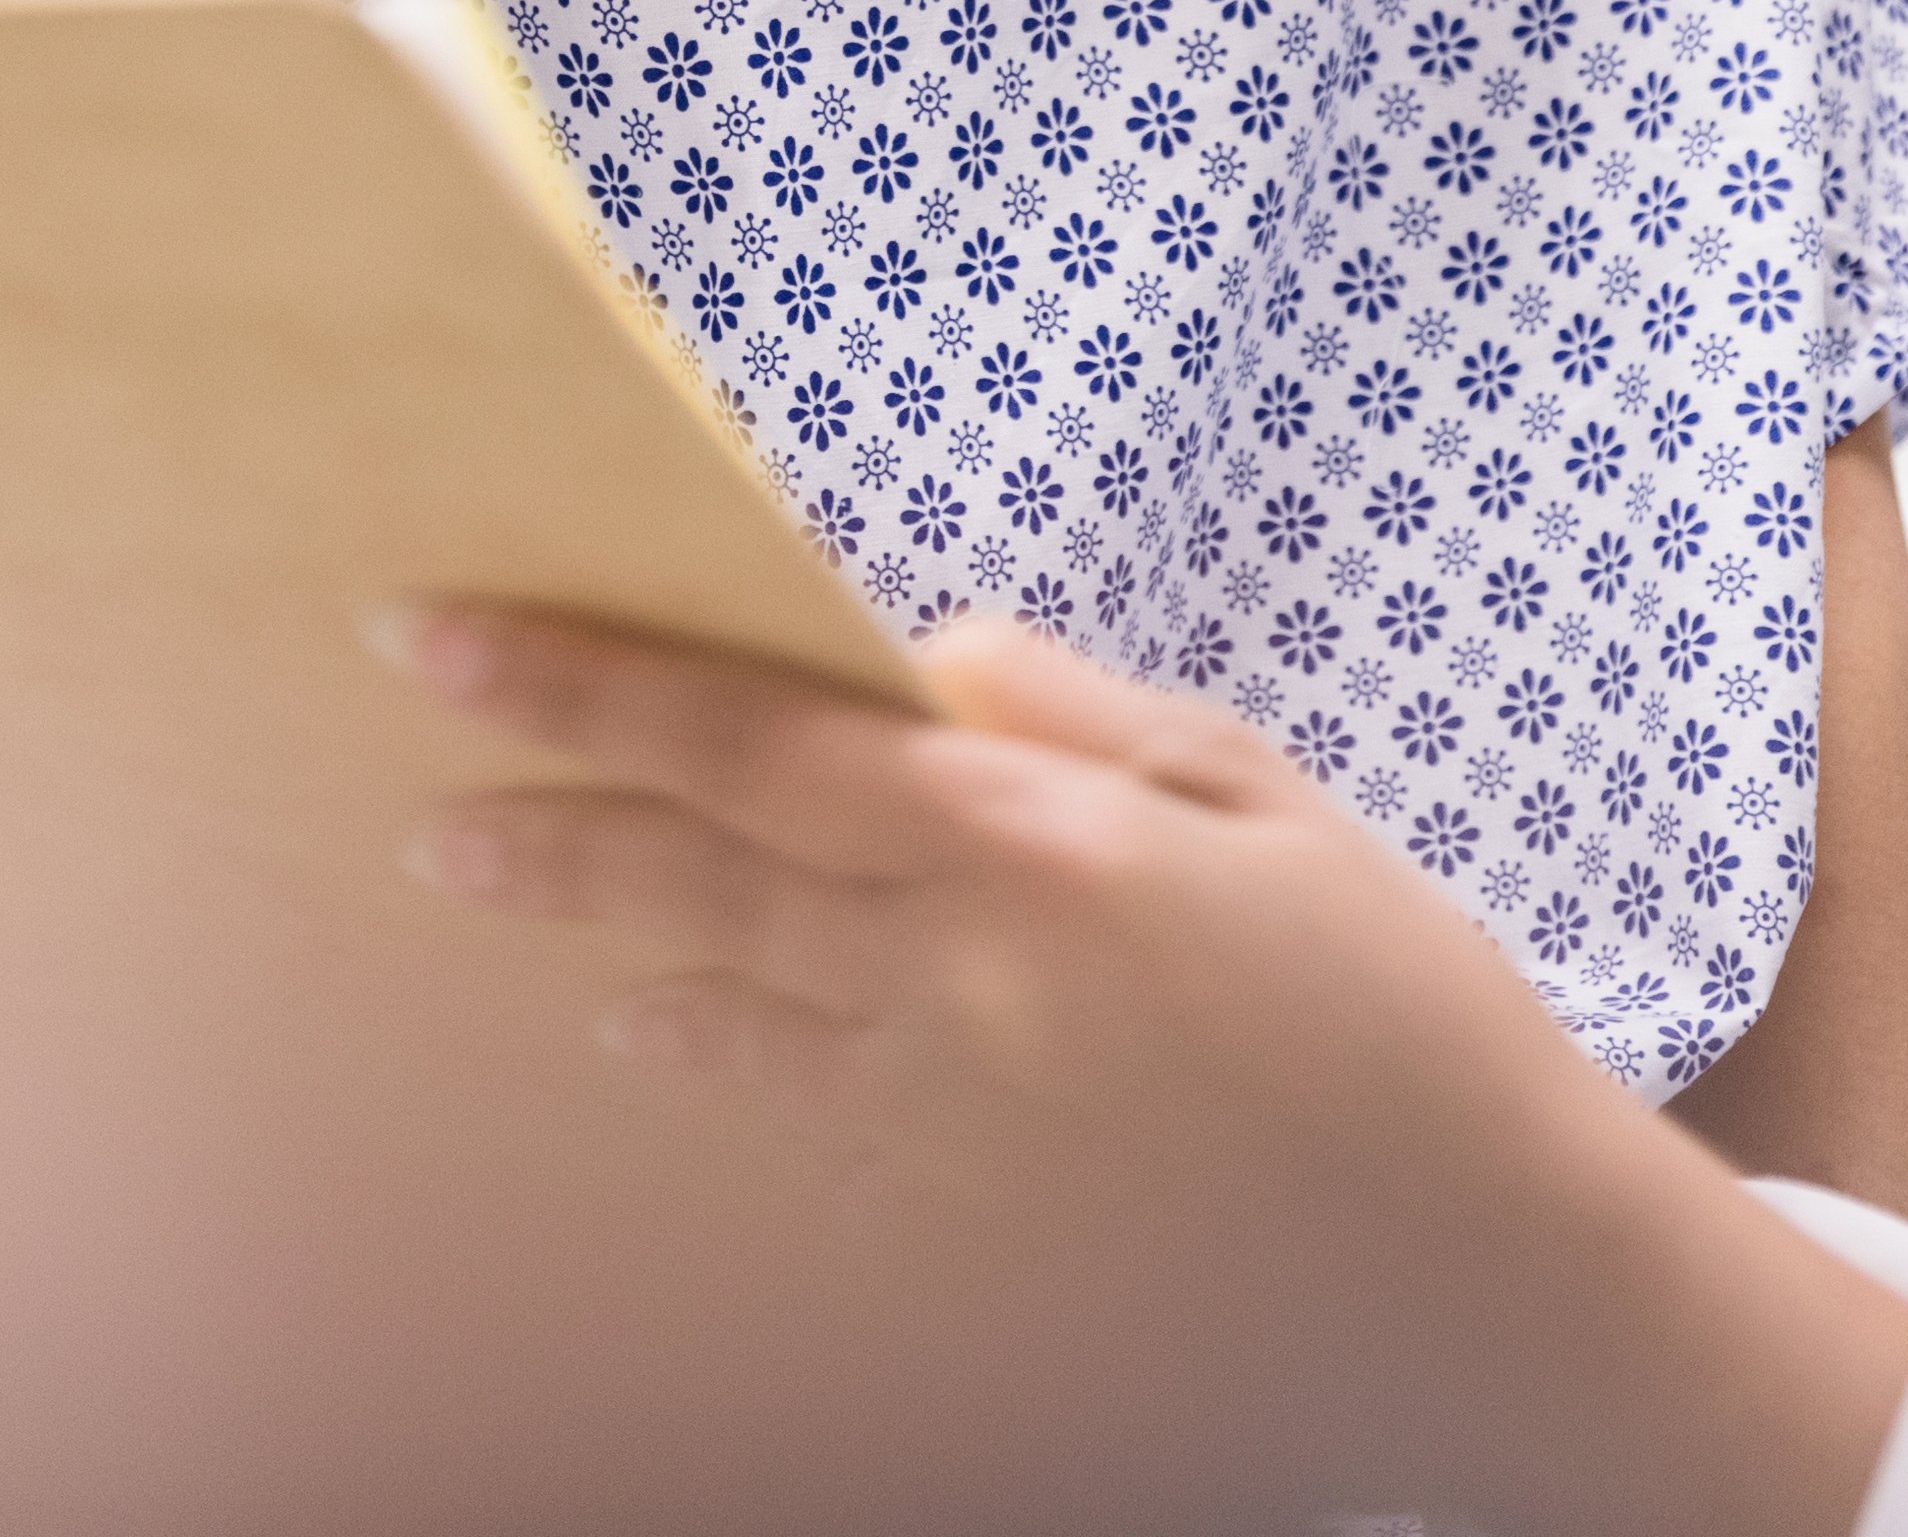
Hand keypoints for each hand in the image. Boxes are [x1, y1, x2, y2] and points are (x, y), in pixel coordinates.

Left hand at [382, 599, 1907, 1536]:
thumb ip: (1080, 719)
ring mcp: (952, 1120)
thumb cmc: (1405, 999)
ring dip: (612, 940)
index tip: (440, 639)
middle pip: (706, 883)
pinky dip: (726, 1047)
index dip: (587, 685)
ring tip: (496, 882)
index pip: (756, 743)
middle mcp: (963, 987)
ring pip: (736, 1004)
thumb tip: (926, 654)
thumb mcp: (1265, 796)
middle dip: (553, 825)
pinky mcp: (966, 1218)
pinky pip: (811, 1105)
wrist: (1483, 1267)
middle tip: (424, 798)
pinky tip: (658, 1021)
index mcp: (1038, 850)